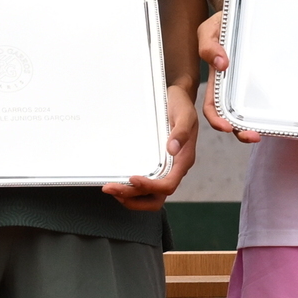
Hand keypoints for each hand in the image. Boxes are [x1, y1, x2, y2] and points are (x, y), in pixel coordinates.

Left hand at [108, 85, 197, 209]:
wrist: (179, 99)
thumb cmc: (182, 106)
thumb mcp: (185, 115)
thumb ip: (181, 133)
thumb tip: (172, 149)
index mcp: (183, 160)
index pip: (168, 184)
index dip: (150, 186)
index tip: (132, 178)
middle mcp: (174, 169)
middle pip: (157, 197)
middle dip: (135, 198)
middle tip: (114, 190)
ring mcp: (165, 169)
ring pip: (149, 196)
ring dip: (130, 197)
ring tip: (113, 190)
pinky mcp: (157, 166)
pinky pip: (145, 186)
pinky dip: (131, 190)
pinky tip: (119, 183)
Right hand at [197, 11, 255, 140]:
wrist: (242, 11)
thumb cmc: (222, 22)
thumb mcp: (210, 29)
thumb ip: (209, 45)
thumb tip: (221, 63)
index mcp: (216, 77)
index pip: (211, 105)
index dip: (216, 119)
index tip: (227, 127)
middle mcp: (230, 86)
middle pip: (232, 116)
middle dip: (240, 131)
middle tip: (253, 136)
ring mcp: (246, 84)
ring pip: (248, 111)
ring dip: (254, 124)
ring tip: (265, 130)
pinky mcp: (261, 79)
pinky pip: (263, 97)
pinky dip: (267, 109)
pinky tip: (277, 114)